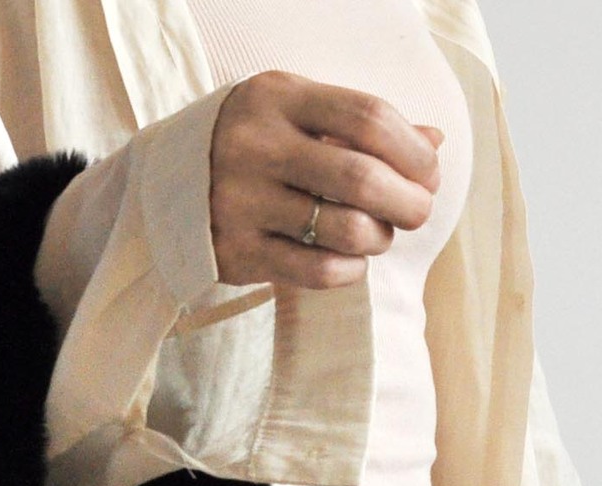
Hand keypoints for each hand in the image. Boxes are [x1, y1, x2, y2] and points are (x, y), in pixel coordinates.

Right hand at [209, 70, 441, 290]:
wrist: (167, 184)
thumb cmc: (254, 145)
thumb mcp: (297, 114)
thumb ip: (361, 126)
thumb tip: (434, 140)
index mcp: (277, 98)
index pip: (367, 117)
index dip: (413, 150)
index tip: (428, 171)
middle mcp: (257, 146)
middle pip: (362, 178)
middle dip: (408, 201)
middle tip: (417, 211)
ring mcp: (243, 202)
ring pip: (346, 230)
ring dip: (379, 238)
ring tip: (377, 234)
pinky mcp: (238, 252)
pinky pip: (318, 271)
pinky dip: (350, 269)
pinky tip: (351, 260)